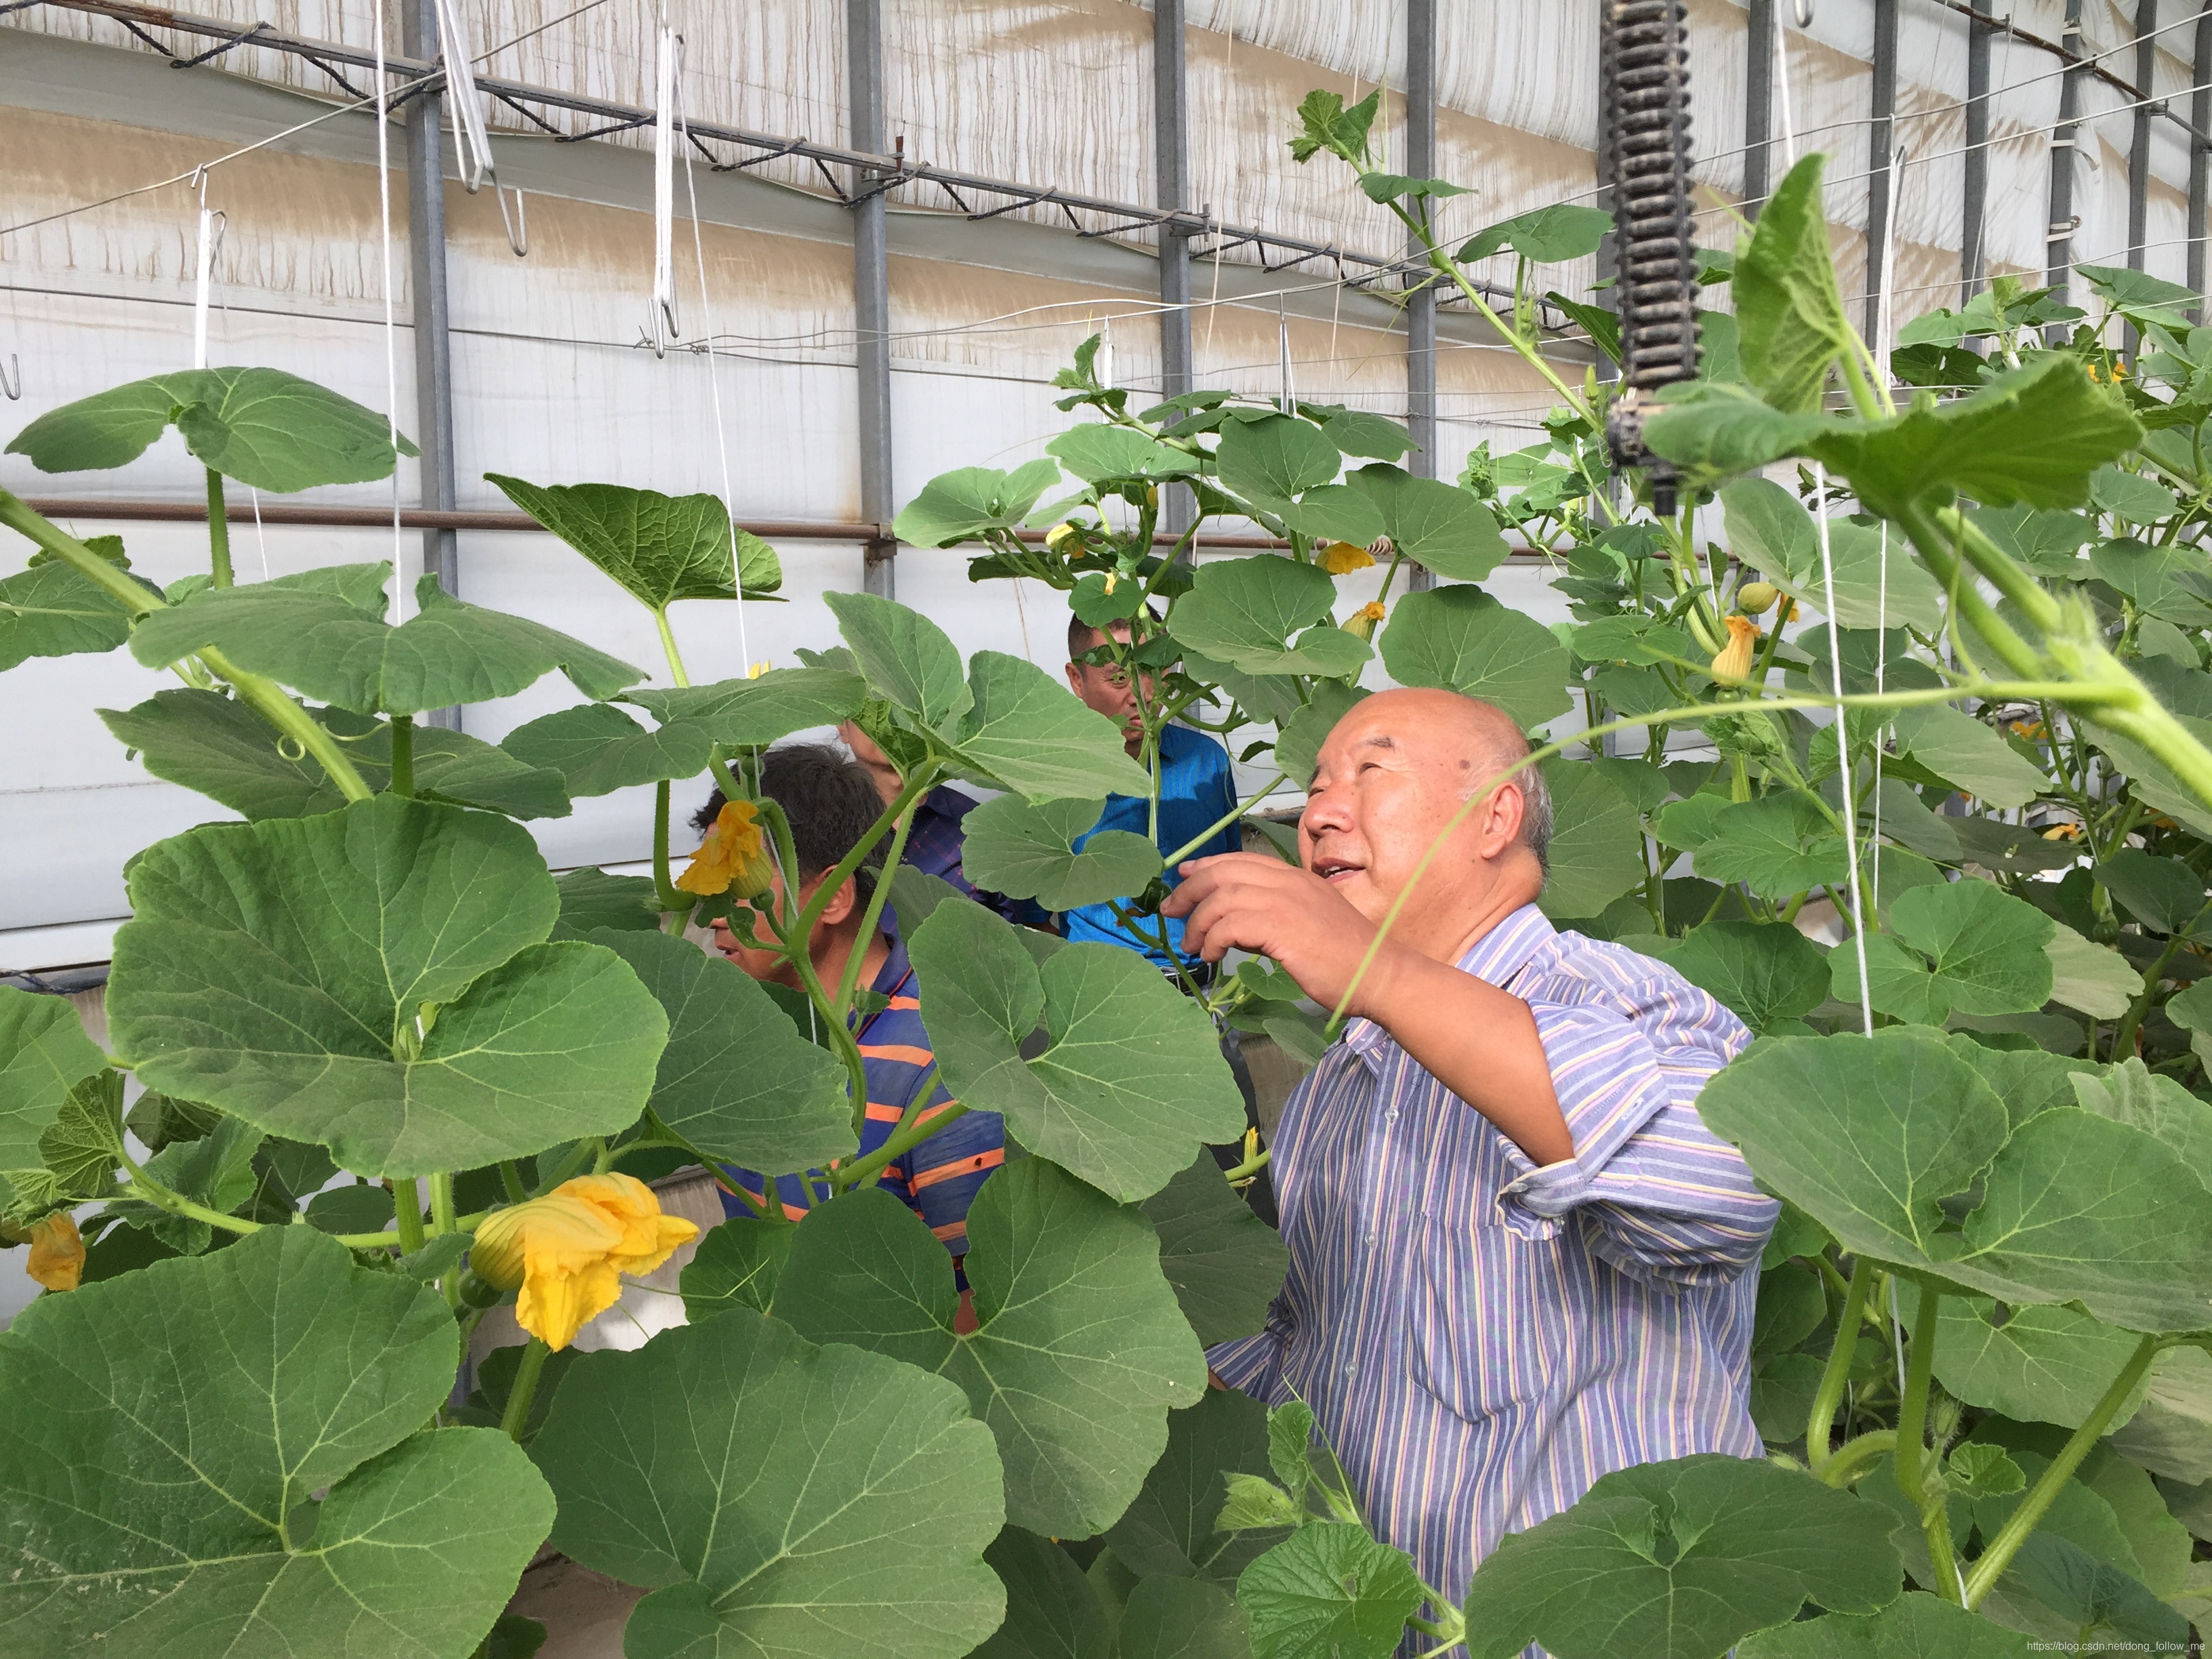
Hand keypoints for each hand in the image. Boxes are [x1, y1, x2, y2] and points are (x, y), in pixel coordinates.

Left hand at [1161, 852, 1402, 1017]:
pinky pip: (1229, 924)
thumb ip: (1273, 916)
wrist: (1378, 973)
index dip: (1206, 865)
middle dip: (1189, 888)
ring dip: (1197, 921)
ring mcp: (1285, 901)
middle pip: (1223, 871)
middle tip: (1170, 910)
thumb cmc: (1345, 957)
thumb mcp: (1307, 924)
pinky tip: (1211, 956)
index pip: (1240, 860)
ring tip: (1191, 945)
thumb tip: (1234, 925)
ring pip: (1221, 896)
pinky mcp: (1281, 926)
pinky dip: (1212, 939)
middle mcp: (1288, 881)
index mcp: (1295, 877)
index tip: (1183, 874)